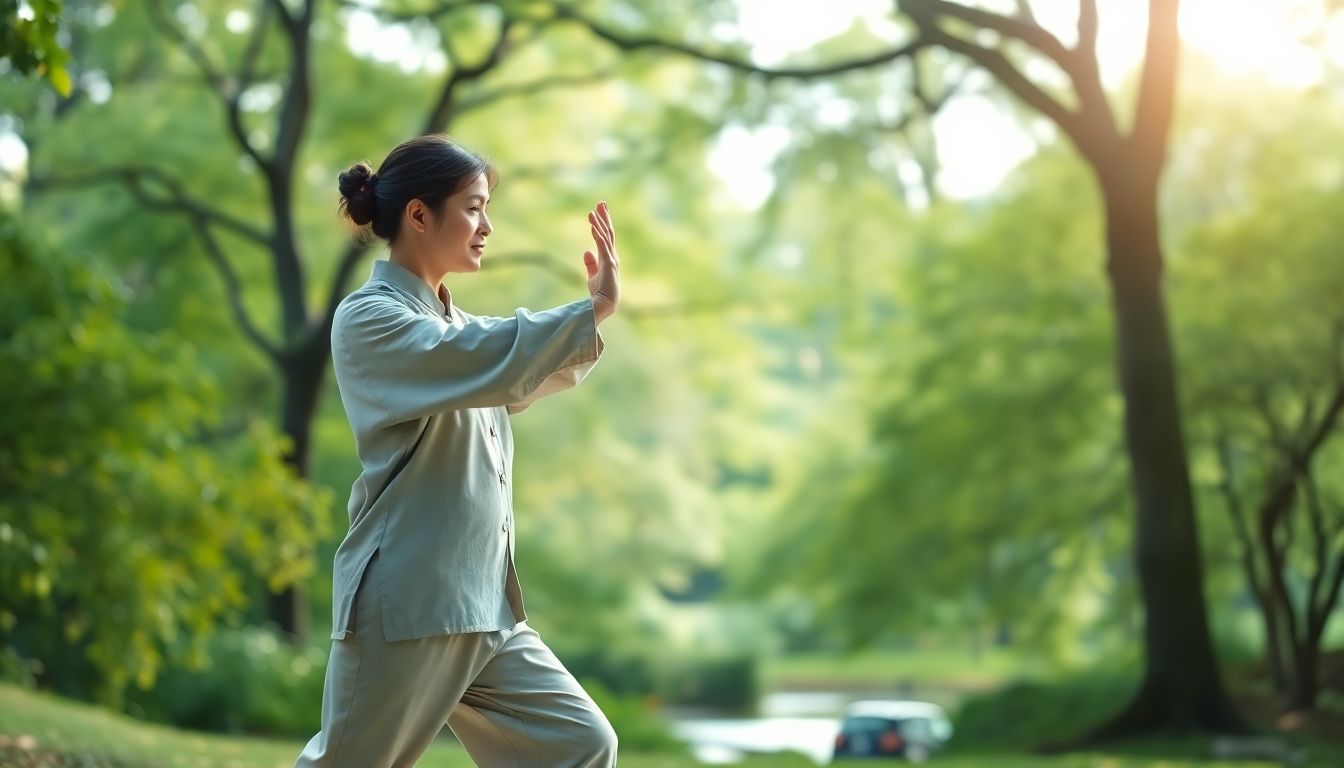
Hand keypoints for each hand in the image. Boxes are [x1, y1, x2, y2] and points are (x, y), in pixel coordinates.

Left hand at [582, 201, 619, 323]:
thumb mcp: (593, 276)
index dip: (603, 222)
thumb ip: (591, 263)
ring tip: (593, 210)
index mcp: (609, 257)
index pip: (606, 236)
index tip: (599, 209)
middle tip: (601, 202)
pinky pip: (603, 245)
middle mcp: (612, 255)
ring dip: (599, 223)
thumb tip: (586, 251)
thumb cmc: (599, 292)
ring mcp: (612, 259)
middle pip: (609, 232)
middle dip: (605, 217)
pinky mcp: (609, 264)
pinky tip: (593, 225)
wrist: (603, 305)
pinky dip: (598, 234)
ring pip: (606, 236)